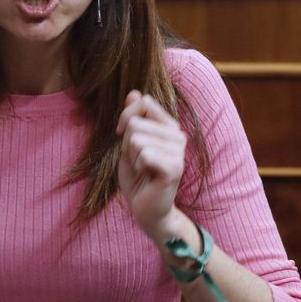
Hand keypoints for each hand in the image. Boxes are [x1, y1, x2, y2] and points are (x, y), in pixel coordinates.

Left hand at [116, 90, 188, 240]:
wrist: (147, 209)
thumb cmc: (138, 177)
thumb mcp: (129, 143)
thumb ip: (133, 118)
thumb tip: (134, 92)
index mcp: (169, 126)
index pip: (145, 102)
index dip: (126, 116)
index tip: (122, 134)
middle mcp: (178, 135)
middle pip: (136, 123)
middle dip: (127, 144)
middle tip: (138, 162)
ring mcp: (178, 152)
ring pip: (137, 140)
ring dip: (132, 158)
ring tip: (143, 169)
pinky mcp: (174, 168)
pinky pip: (145, 154)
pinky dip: (138, 166)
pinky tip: (147, 175)